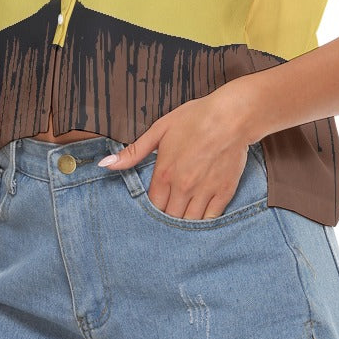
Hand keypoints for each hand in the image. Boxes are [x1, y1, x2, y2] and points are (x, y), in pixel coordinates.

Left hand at [97, 90, 253, 220]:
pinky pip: (210, 218)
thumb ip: (133, 152)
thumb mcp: (160, 129)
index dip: (153, 207)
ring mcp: (204, 192)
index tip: (157, 202)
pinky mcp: (224, 192)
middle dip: (168, 216)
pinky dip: (204, 220)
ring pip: (189, 222)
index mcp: (165, 173)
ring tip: (184, 214)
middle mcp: (183, 187)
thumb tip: (105, 164)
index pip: (153, 205)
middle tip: (170, 209)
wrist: (232, 116)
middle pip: (170, 217)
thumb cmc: (196, 118)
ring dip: (184, 222)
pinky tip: (201, 215)